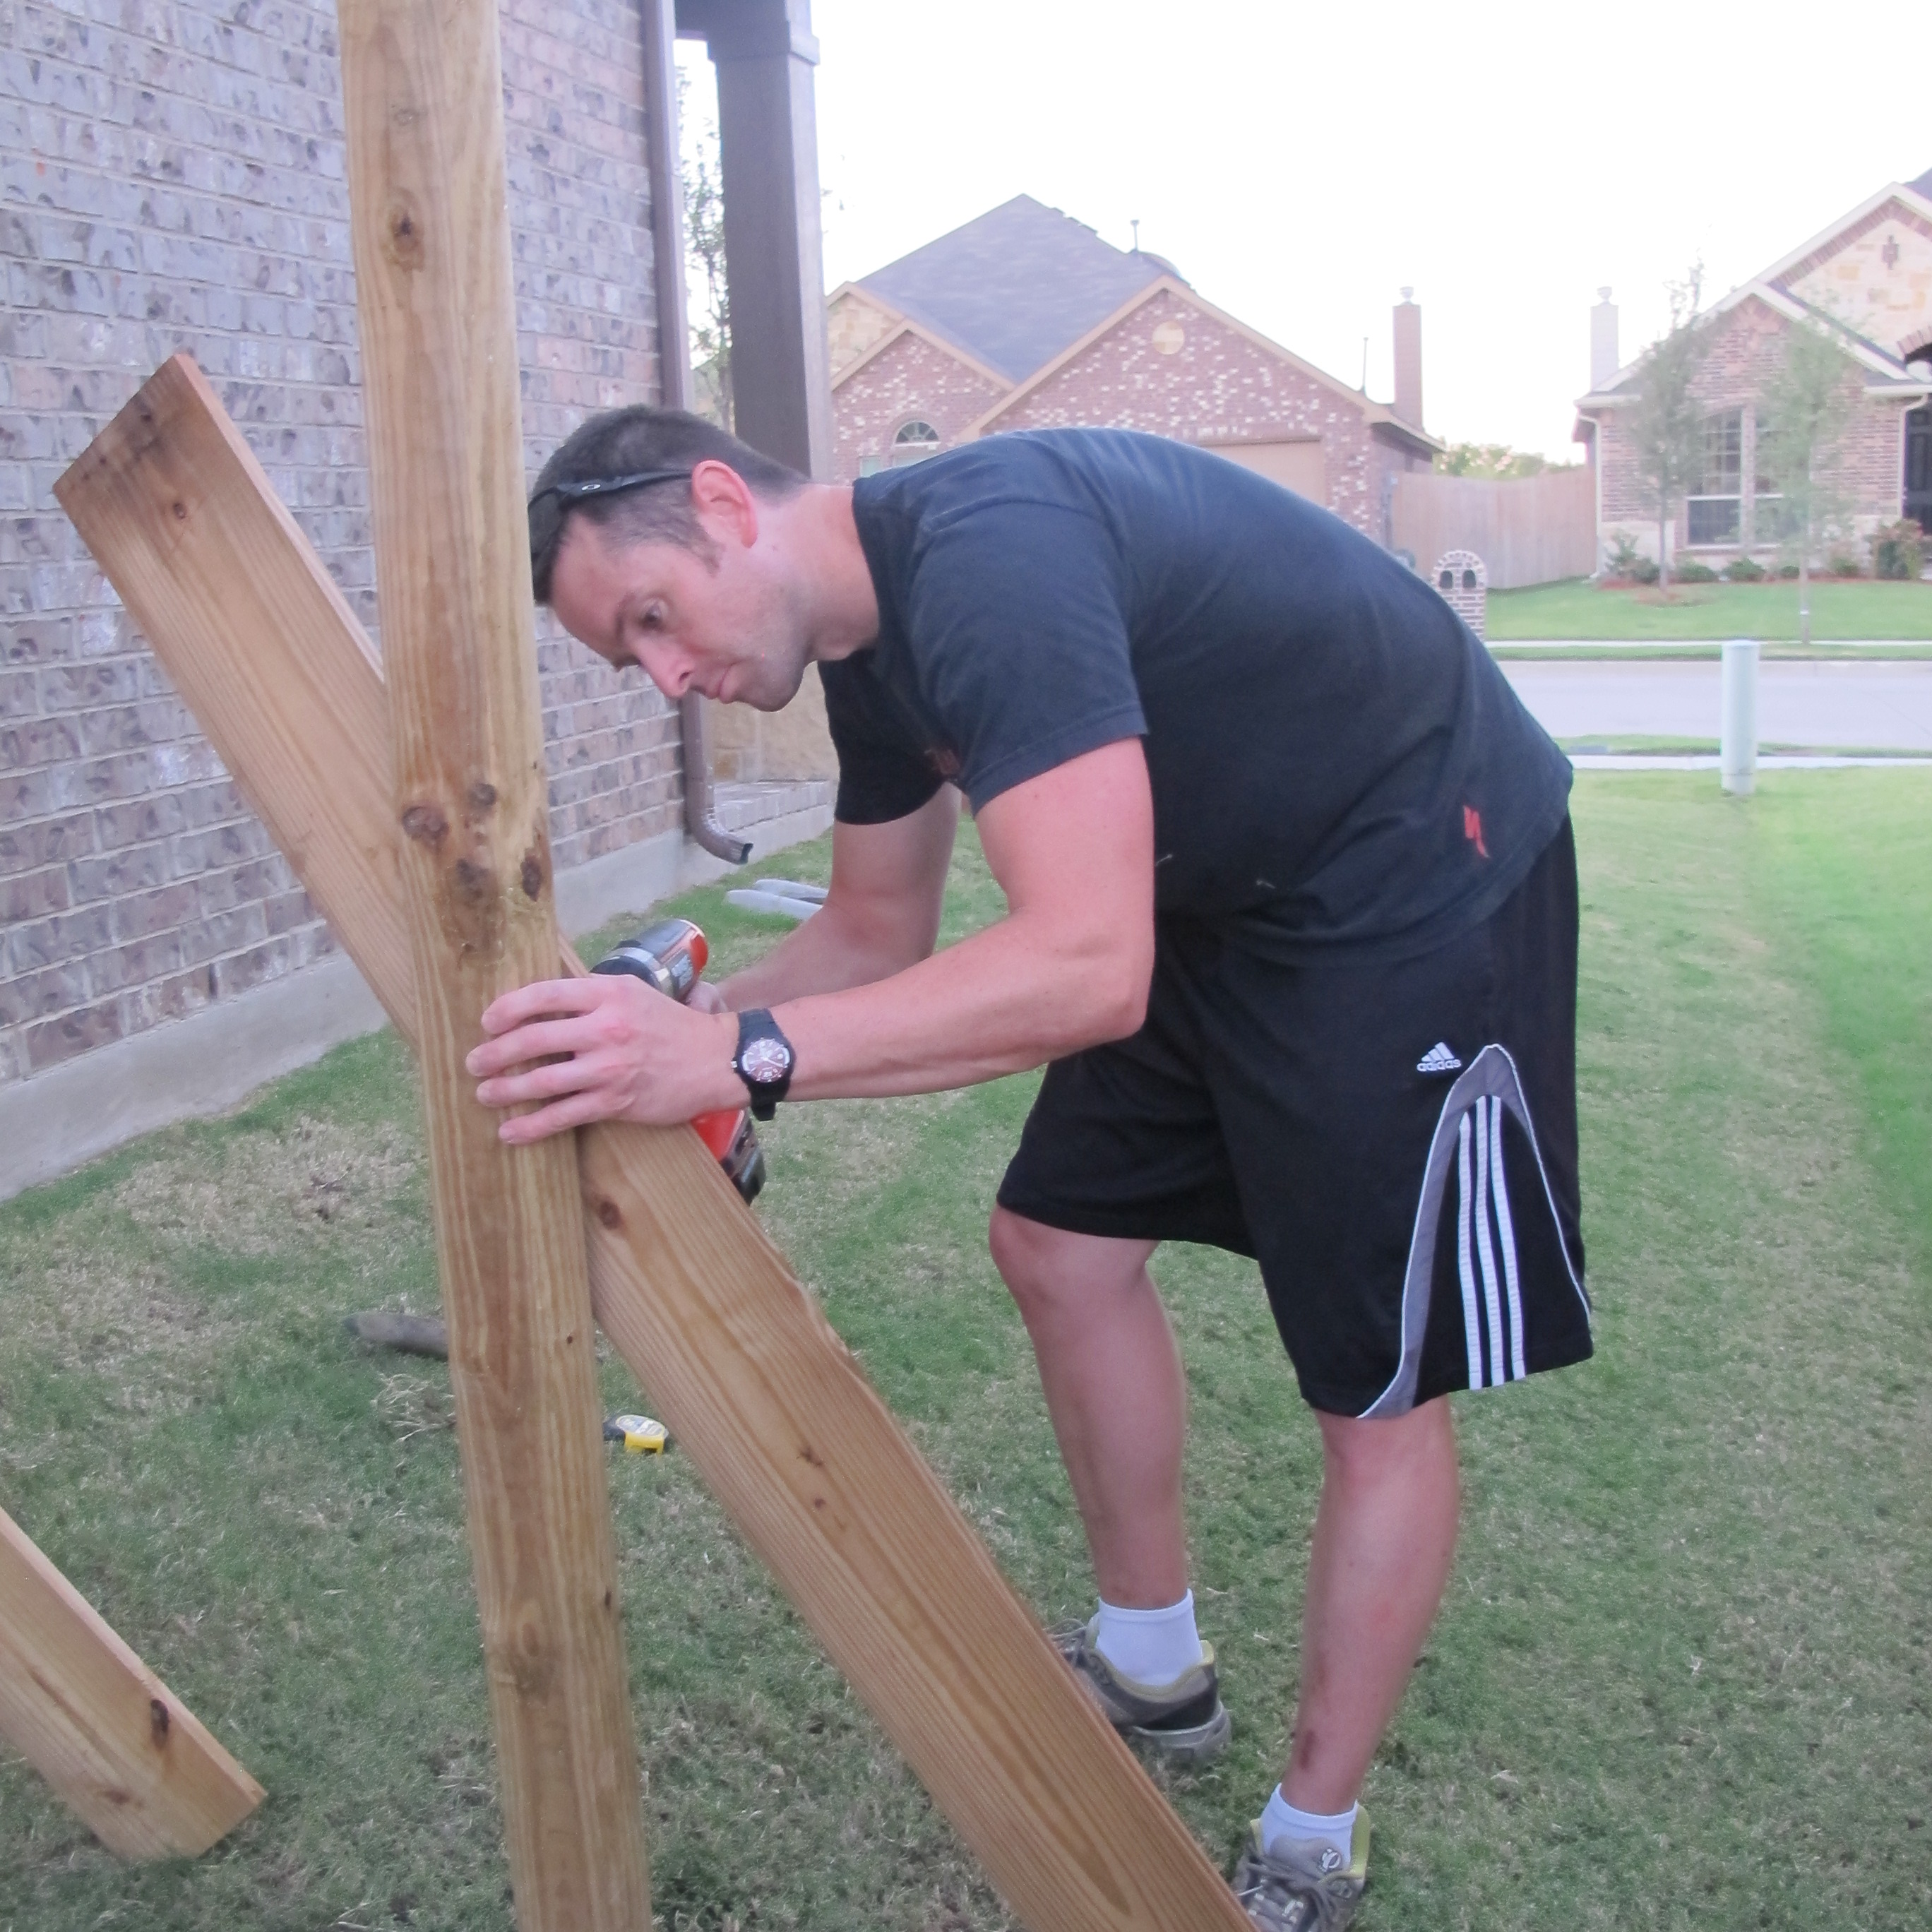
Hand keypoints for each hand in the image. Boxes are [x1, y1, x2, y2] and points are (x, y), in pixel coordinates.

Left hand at [466, 974, 741, 1143]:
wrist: (714, 1060)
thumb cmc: (669, 1024)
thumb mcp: (632, 993)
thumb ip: (590, 995)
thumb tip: (542, 1003)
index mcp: (607, 994)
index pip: (543, 995)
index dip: (507, 1008)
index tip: (487, 1021)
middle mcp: (605, 1028)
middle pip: (533, 1038)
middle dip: (495, 1053)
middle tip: (475, 1062)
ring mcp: (609, 1067)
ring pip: (541, 1080)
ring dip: (504, 1089)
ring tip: (484, 1093)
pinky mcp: (615, 1101)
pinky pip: (563, 1115)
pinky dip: (531, 1126)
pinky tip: (510, 1131)